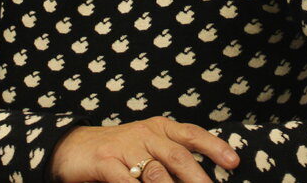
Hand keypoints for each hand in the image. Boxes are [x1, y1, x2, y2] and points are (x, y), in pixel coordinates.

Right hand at [50, 117, 240, 181]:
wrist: (72, 147)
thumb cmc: (118, 151)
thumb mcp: (147, 146)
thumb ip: (170, 158)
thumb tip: (200, 177)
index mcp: (159, 128)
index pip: (192, 134)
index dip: (214, 147)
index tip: (234, 162)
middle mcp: (145, 133)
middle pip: (178, 155)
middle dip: (198, 177)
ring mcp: (125, 147)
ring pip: (155, 171)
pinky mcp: (105, 162)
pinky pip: (126, 181)